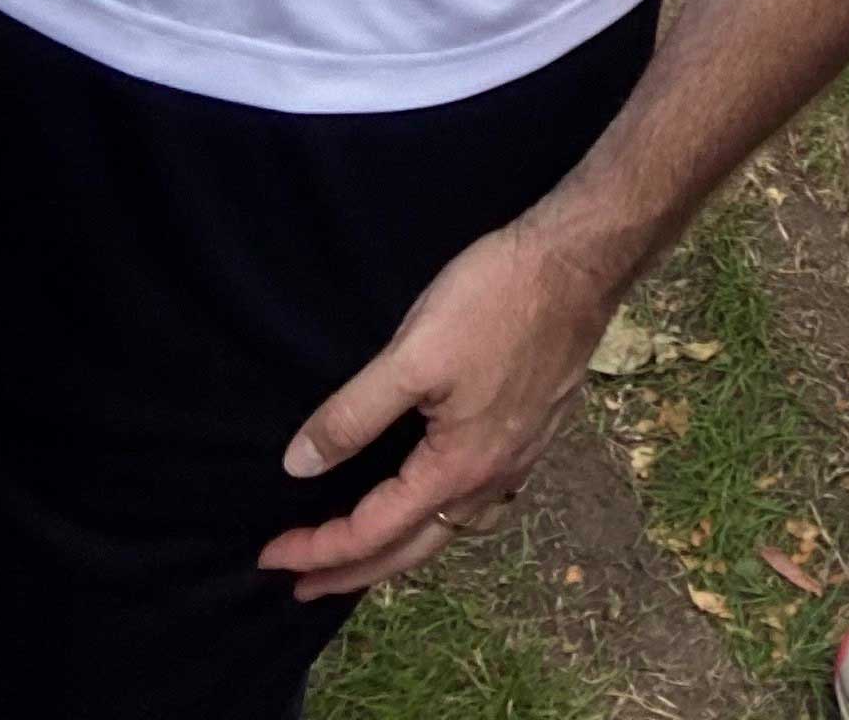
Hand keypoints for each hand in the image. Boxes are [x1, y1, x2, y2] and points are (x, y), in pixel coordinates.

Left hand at [256, 212, 618, 599]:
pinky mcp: (536, 430)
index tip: (270, 556)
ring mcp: (521, 457)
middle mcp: (492, 478)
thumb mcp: (410, 355)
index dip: (318, 549)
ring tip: (365, 551)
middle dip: (353, 573)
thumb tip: (299, 468)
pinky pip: (481, 501)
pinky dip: (443, 517)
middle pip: (414, 550)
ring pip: (452, 529)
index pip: (373, 531)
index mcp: (456, 468)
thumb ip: (353, 416)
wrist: (578, 263)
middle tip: (302, 585)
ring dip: (402, 549)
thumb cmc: (493, 302)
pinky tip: (437, 493)